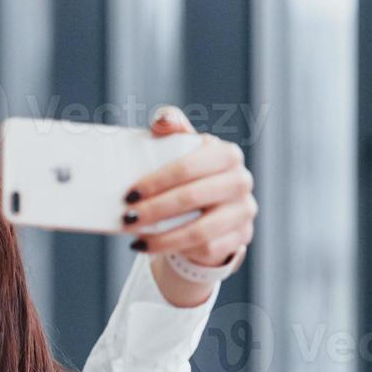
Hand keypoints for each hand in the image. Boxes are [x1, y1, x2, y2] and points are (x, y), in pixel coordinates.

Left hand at [121, 106, 255, 269]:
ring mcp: (244, 211)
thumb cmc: (192, 175)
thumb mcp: (183, 149)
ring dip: (163, 238)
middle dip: (154, 210)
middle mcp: (241, 181)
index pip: (187, 167)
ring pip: (200, 230)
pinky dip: (178, 251)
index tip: (130, 194)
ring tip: (137, 240)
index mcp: (226, 154)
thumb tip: (162, 120)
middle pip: (191, 198)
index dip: (156, 181)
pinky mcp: (242, 237)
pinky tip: (155, 247)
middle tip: (128, 218)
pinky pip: (207, 249)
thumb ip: (172, 128)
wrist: (214, 208)